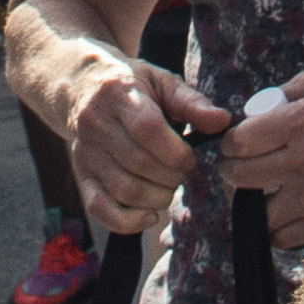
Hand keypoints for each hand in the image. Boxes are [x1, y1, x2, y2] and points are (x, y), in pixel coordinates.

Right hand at [64, 55, 231, 234]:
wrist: (82, 87)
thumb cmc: (132, 86)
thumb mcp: (162, 82)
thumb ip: (193, 102)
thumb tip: (222, 122)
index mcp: (119, 94)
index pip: (147, 129)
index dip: (176, 152)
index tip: (191, 157)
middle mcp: (96, 124)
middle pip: (139, 164)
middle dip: (173, 176)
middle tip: (184, 172)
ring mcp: (85, 153)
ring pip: (124, 190)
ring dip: (158, 198)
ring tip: (169, 187)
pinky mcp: (81, 176)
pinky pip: (100, 209)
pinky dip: (129, 222)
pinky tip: (150, 213)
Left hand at [221, 70, 303, 249]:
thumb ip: (285, 92)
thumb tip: (252, 112)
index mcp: (302, 121)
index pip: (240, 141)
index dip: (230, 144)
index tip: (235, 144)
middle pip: (241, 177)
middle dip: (232, 172)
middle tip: (238, 168)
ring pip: (259, 212)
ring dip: (256, 203)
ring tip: (264, 191)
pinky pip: (283, 235)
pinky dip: (280, 226)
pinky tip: (288, 209)